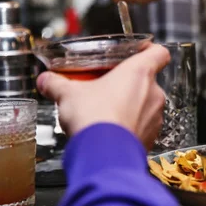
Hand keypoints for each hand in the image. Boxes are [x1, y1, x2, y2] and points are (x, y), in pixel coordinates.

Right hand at [36, 44, 170, 149]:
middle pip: (148, 80)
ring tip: (107, 112)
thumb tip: (46, 80)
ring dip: (131, 106)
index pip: (159, 52)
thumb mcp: (68, 94)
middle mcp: (154, 92)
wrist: (103, 155)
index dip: (150, 50)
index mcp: (139, 72)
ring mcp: (155, 116)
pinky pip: (143, 126)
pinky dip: (131, 126)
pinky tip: (111, 131)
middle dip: (129, 84)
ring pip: (146, 104)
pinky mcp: (151, 137)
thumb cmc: (94, 118)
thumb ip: (57, 84)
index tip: (139, 53)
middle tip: (108, 89)